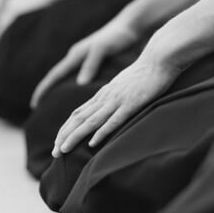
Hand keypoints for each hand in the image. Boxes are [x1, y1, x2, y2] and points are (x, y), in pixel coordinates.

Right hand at [31, 19, 140, 106]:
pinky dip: (76, 88)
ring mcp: (85, 59)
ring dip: (62, 91)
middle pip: (58, 78)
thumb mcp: (103, 49)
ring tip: (58, 107)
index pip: (54, 75)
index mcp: (76, 55)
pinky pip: (81, 77)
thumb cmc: (117, 36)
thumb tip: (79, 84)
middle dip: (49, 93)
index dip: (43, 89)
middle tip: (41, 111)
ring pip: (69, 78)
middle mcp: (77, 57)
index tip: (34, 104)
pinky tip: (79, 97)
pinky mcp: (95, 61)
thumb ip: (91, 64)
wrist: (130, 26)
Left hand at [51, 53, 180, 157]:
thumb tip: (109, 108)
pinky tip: (92, 144)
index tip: (58, 143)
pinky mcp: (131, 103)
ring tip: (62, 150)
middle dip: (64, 136)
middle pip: (78, 119)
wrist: (159, 58)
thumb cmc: (145, 73)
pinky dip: (101, 132)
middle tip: (54, 154)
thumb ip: (114, 97)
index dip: (66, 129)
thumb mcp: (124, 85)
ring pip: (91, 121)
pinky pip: (114, 120)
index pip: (78, 113)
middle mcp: (105, 97)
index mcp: (103, 94)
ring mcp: (117, 100)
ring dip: (75, 136)